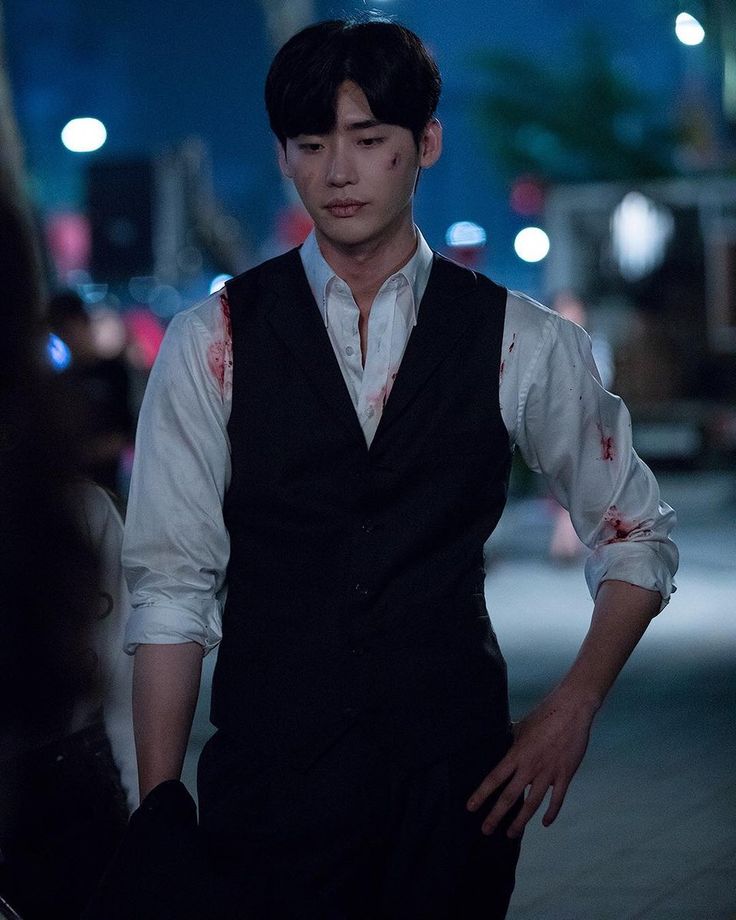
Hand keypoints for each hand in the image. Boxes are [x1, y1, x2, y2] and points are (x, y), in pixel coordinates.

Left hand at [466, 689, 596, 838]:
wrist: (571, 710)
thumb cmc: (544, 715)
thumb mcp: (521, 726)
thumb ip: (511, 739)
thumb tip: (501, 740)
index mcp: (516, 754)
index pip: (494, 778)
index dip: (481, 794)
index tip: (471, 807)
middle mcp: (530, 766)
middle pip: (509, 796)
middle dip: (496, 815)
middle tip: (486, 830)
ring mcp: (548, 773)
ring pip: (532, 803)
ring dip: (520, 821)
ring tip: (510, 834)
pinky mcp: (565, 775)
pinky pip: (557, 799)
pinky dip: (551, 813)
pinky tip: (545, 823)